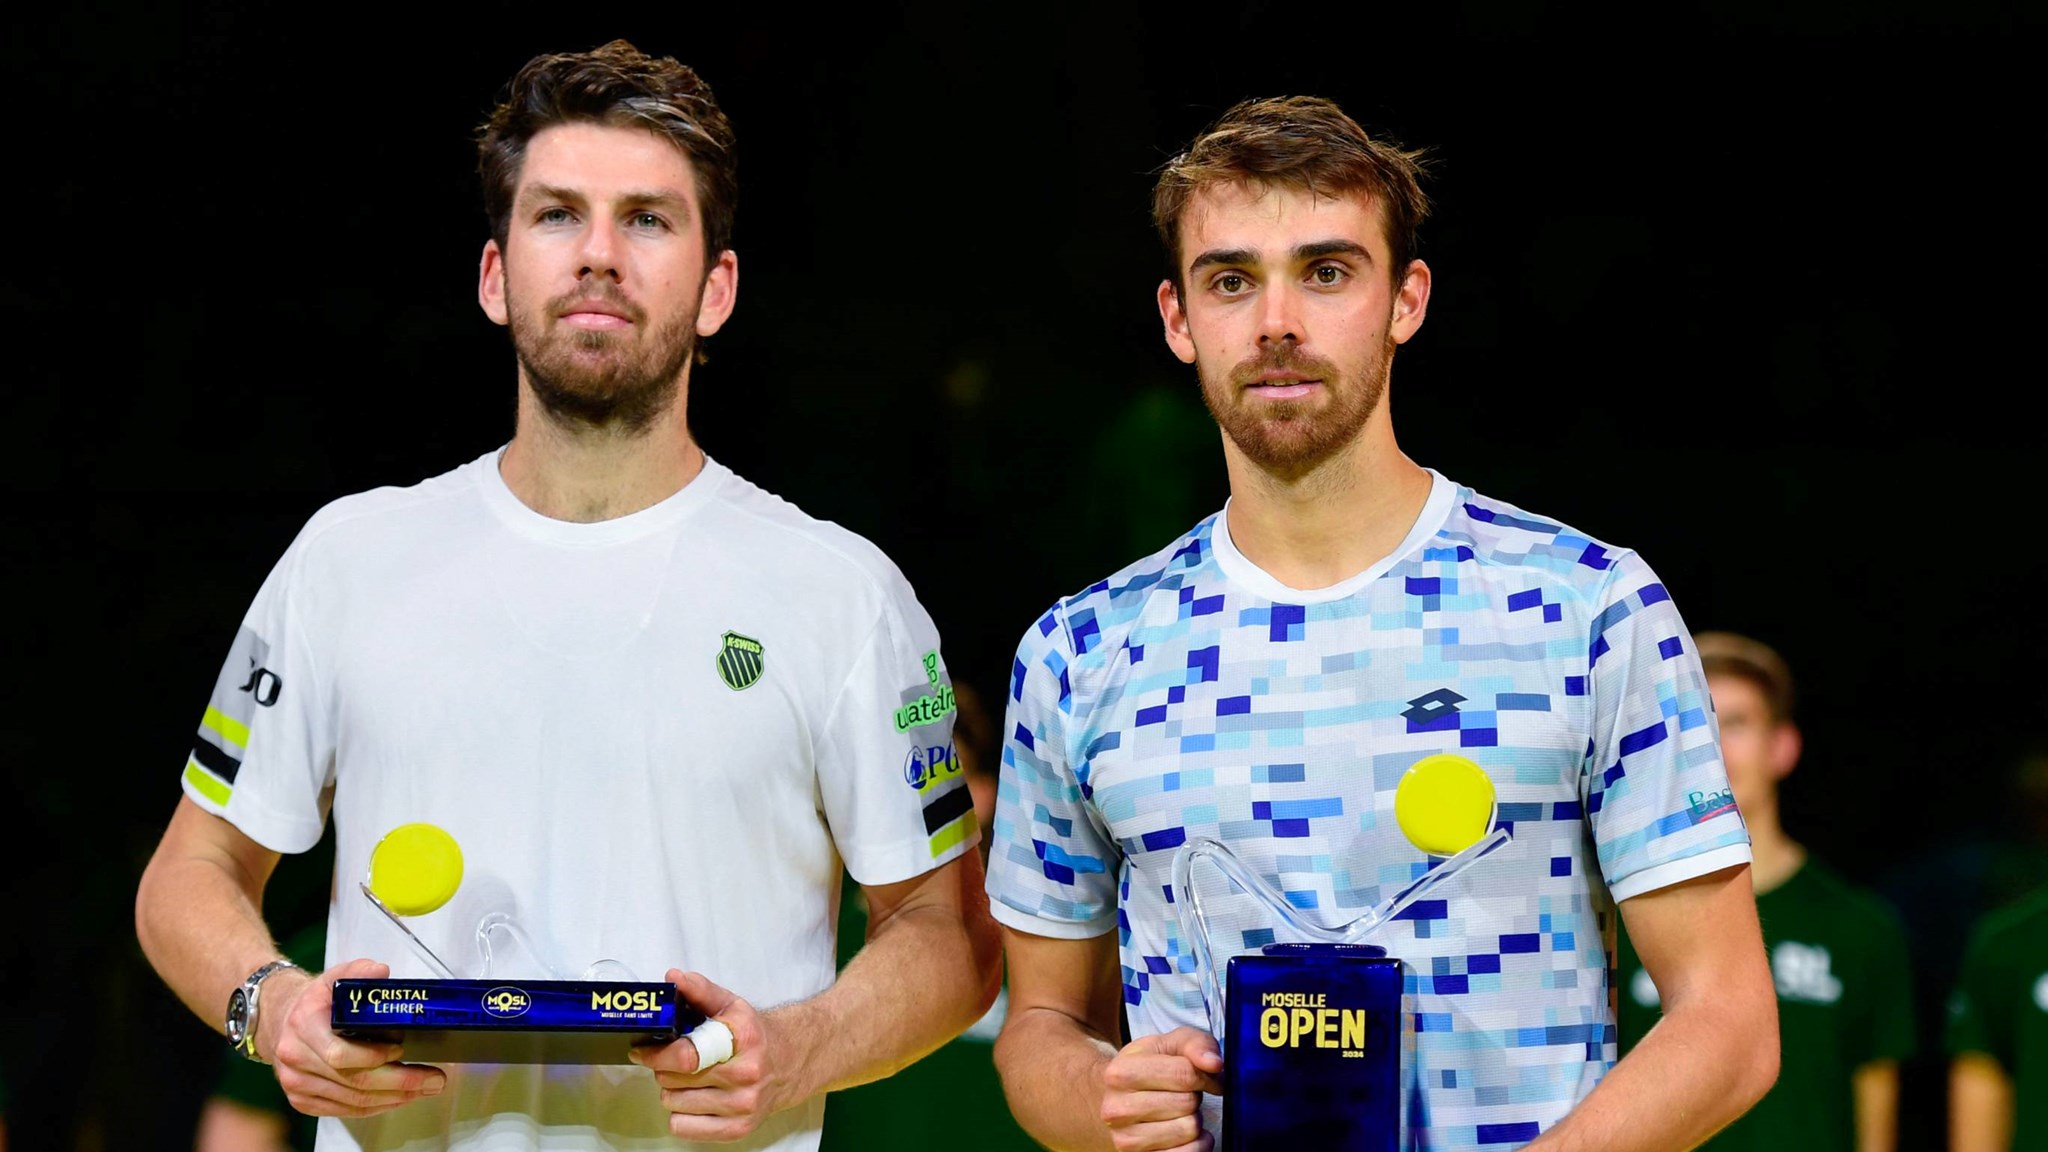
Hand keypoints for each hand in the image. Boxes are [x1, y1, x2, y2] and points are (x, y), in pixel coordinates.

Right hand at [266, 958, 445, 1117]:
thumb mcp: (334, 978)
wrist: (279, 1021)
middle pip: (354, 1081)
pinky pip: (345, 1110)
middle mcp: (296, 1059)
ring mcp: (297, 1084)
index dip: (374, 1057)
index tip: (403, 1050)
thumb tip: (382, 972)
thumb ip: (358, 971)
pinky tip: (399, 1098)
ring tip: (425, 1088)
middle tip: (434, 1079)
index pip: (340, 1054)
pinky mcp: (303, 1101)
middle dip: (400, 1082)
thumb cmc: (314, 1001)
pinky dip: (376, 1107)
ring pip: (352, 1101)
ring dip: (394, 1097)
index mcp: (304, 1027)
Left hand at [631, 969, 795, 1142]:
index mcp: (742, 1039)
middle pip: (673, 1080)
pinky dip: (681, 1114)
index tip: (642, 1050)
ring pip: (674, 1104)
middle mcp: (745, 1074)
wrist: (791, 1063)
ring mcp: (743, 1106)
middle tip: (674, 1061)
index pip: (686, 1055)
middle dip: (664, 1068)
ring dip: (672, 1091)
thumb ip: (701, 991)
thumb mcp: (732, 1006)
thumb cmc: (755, 1035)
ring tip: (688, 1080)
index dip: (656, 1054)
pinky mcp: (738, 1129)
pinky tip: (695, 1100)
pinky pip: (683, 1127)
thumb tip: (673, 978)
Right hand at [1099, 1027, 1223, 1151]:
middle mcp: (1117, 1109)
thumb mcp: (1170, 1045)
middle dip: (1194, 1097)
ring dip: (1194, 1120)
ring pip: (1189, 1130)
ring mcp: (1126, 1139)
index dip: (1205, 1076)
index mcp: (1121, 1072)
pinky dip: (1197, 1144)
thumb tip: (1214, 1063)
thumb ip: (1196, 1044)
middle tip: (1183, 1095)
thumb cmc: (1149, 1068)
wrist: (1118, 1099)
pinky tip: (1185, 1134)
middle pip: (1187, 1103)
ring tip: (1178, 1112)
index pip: (1184, 1074)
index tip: (1206, 1078)